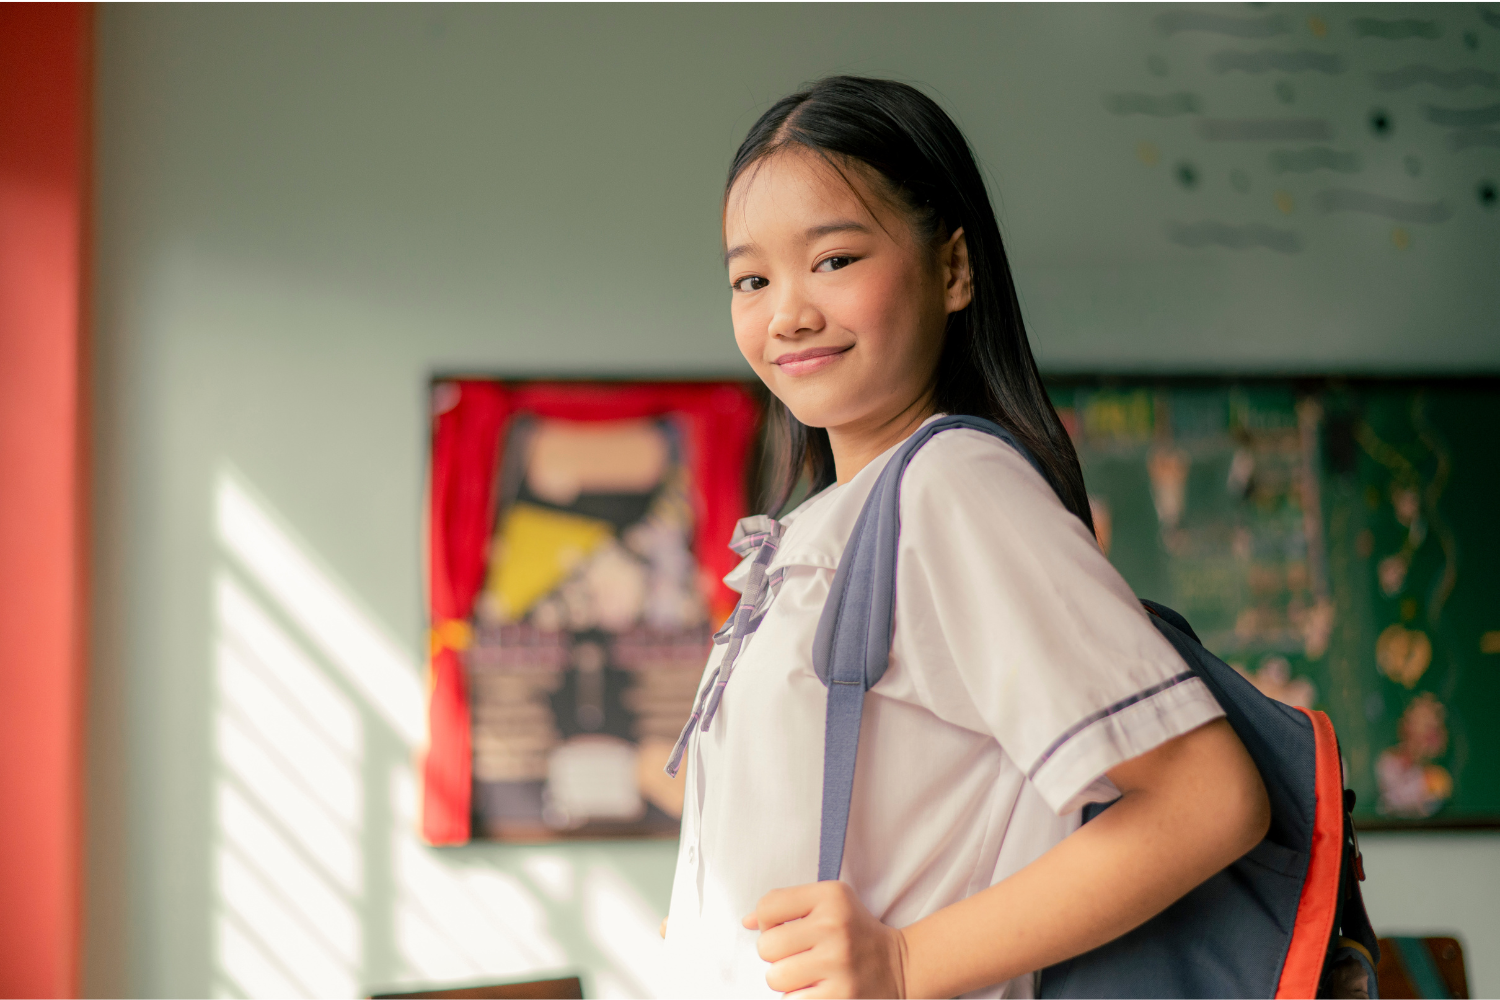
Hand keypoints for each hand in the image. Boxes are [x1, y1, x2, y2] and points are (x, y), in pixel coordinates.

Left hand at [742, 881, 907, 998]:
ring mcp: (838, 964)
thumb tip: (746, 922)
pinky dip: (799, 999)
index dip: (768, 923)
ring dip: (786, 981)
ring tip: (807, 974)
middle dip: (776, 955)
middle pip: (766, 946)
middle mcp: (835, 927)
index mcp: (831, 897)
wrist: (900, 965)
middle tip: (798, 955)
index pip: (767, 908)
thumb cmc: (853, 931)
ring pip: (775, 978)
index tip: (787, 929)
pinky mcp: (840, 997)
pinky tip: (816, 990)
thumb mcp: (828, 902)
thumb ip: (785, 905)